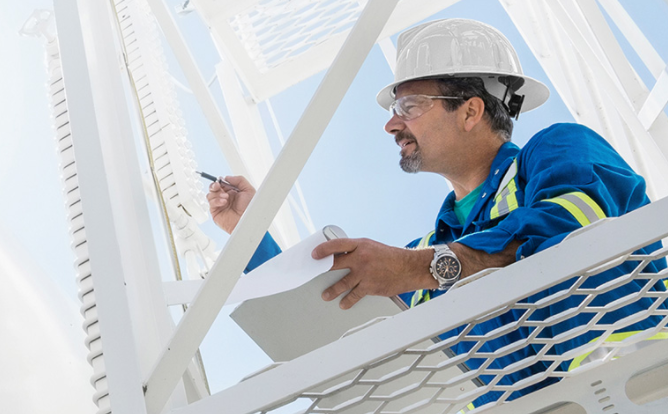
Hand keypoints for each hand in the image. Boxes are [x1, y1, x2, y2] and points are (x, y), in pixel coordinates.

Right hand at [206, 175, 254, 233]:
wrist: (247, 221)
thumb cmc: (250, 209)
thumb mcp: (248, 190)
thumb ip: (239, 180)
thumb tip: (227, 177)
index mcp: (233, 193)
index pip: (222, 184)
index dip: (220, 181)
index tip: (221, 180)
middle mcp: (226, 198)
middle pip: (214, 188)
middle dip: (214, 185)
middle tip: (218, 186)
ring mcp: (220, 205)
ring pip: (210, 194)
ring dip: (217, 194)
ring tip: (226, 197)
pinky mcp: (216, 212)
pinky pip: (211, 203)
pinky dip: (216, 200)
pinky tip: (223, 202)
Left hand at [312, 238, 436, 309]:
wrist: (410, 268)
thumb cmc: (391, 257)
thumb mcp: (372, 247)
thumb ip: (357, 251)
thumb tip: (342, 257)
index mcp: (361, 245)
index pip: (337, 244)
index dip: (324, 249)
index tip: (315, 254)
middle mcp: (361, 258)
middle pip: (336, 264)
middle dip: (323, 270)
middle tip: (314, 274)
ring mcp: (365, 273)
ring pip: (342, 283)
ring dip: (332, 290)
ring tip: (326, 295)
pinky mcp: (370, 286)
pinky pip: (354, 295)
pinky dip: (348, 301)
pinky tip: (343, 304)